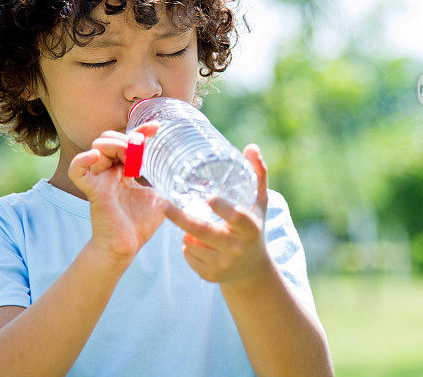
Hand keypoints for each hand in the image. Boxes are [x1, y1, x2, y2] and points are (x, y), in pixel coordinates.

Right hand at [68, 121, 164, 263]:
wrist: (127, 246)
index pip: (128, 141)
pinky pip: (77, 171)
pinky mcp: (93, 191)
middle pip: (110, 138)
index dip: (141, 130)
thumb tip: (183, 171)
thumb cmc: (140, 223)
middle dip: (127, 137)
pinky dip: (82, 160)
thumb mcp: (158, 196)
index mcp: (124, 170)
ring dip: (114, 143)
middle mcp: (110, 171)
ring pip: (97, 146)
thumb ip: (163, 180)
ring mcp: (100, 179)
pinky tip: (95, 156)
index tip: (156, 127)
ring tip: (128, 154)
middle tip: (141, 147)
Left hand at [162, 143, 271, 286]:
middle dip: (181, 218)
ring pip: (191, 241)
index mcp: (250, 228)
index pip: (237, 217)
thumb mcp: (259, 203)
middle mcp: (237, 248)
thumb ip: (256, 174)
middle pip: (203, 231)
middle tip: (164, 204)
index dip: (222, 208)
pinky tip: (200, 244)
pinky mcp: (210, 277)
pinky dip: (188, 246)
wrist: (252, 269)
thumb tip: (251, 147)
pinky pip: (187, 255)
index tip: (208, 197)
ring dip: (187, 231)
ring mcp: (223, 265)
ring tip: (200, 226)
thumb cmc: (253, 226)